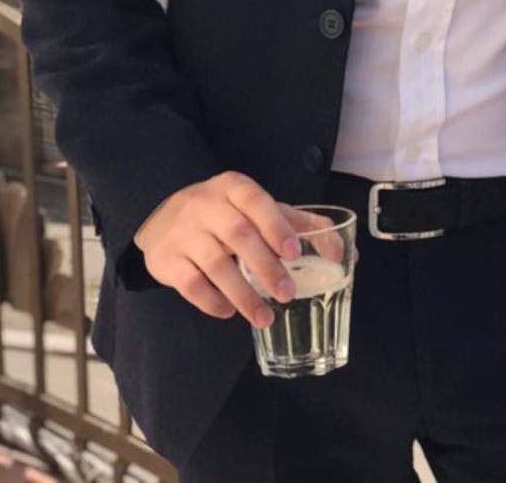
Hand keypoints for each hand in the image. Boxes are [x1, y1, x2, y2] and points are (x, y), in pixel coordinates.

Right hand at [132, 172, 340, 328]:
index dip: (276, 225)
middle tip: (289, 294)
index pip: (257, 201)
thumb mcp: (257, 208)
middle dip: (266, 267)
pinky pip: (190, 285)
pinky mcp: (167, 260)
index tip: (295, 252)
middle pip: (238, 235)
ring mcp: (184, 232)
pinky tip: (229, 312)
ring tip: (265, 317)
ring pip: (215, 264)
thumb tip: (343, 250)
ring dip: (243, 294)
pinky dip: (212, 302)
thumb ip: (298, 223)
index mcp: (234, 188)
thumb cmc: (224, 214)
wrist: (162, 220)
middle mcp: (206, 205)